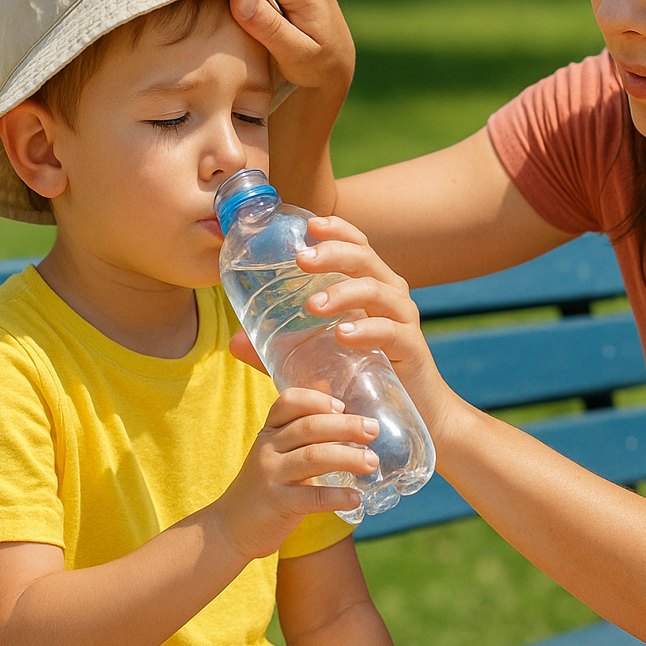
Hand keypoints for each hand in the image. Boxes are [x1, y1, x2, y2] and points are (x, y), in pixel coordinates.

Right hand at [212, 386, 380, 561]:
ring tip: (372, 462)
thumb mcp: (276, 455)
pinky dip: (337, 496)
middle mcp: (268, 448)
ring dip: (348, 457)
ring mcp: (271, 475)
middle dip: (346, 426)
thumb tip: (354, 427)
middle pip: (310, 427)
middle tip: (374, 430)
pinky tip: (356, 499)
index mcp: (269, 432)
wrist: (229, 528)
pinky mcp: (277, 504)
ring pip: (314, 457)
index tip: (342, 406)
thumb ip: (304, 440)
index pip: (289, 402)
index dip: (317, 400)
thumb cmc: (265, 487)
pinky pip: (312, 496)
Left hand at [228, 216, 468, 446]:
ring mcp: (403, 322)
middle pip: (366, 259)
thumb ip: (276, 351)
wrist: (404, 420)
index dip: (337, 230)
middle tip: (302, 259)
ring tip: (312, 305)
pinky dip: (368, 329)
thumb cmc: (360, 380)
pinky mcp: (412, 350)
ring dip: (344, 292)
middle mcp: (389, 297)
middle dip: (334, 253)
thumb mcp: (314, 361)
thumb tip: (233, 341)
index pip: (357, 246)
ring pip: (378, 290)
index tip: (310, 225)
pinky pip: (392, 331)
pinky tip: (344, 334)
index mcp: (369, 288)